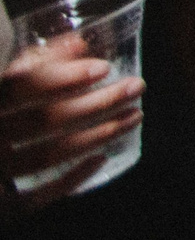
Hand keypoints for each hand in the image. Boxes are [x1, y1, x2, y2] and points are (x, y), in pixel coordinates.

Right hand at [0, 37, 142, 219]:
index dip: (59, 78)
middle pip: (42, 121)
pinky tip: (101, 157)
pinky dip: (70, 178)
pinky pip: (34, 197)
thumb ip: (34, 62)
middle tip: (136, 87)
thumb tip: (81, 42)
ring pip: (47, 155)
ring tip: (134, 115)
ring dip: (97, 135)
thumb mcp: (4, 85)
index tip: (103, 68)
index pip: (16, 87)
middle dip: (96, 103)